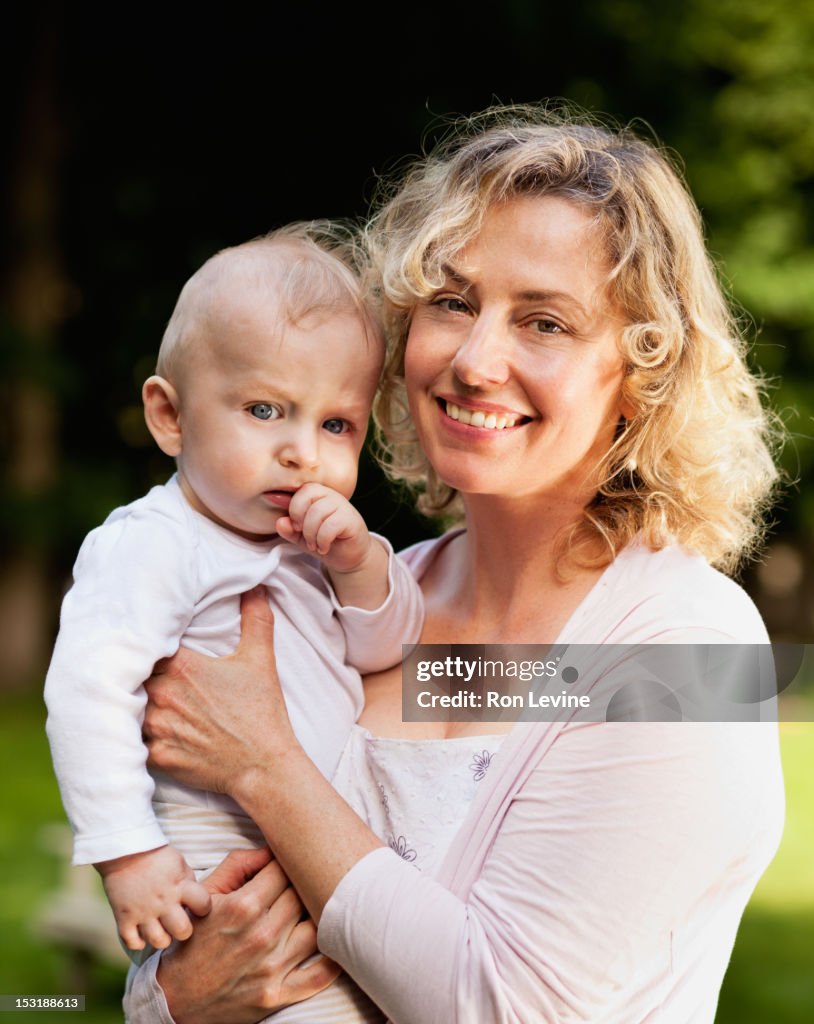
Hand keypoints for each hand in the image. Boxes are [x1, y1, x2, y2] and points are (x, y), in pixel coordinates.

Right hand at [97, 844, 210, 949]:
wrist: (125, 852)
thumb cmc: (156, 857)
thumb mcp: (180, 864)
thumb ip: (189, 883)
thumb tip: (197, 901)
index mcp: (180, 885)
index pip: (203, 905)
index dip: (204, 908)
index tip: (197, 906)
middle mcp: (163, 901)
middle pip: (182, 931)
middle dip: (184, 930)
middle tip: (179, 923)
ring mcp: (143, 911)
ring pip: (159, 941)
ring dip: (162, 938)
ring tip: (161, 930)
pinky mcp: (124, 917)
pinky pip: (132, 942)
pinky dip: (138, 942)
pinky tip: (142, 934)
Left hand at [144, 588, 295, 798]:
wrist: (263, 765)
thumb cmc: (261, 711)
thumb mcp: (261, 659)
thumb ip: (256, 619)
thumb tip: (255, 587)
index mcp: (182, 667)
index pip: (145, 646)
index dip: (145, 646)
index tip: (149, 647)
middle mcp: (163, 694)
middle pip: (132, 676)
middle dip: (139, 674)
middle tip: (146, 674)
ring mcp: (157, 727)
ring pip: (128, 707)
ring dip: (135, 704)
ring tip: (142, 700)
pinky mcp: (156, 755)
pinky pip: (133, 740)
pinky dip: (137, 735)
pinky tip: (150, 730)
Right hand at [157, 847, 341, 1023]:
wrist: (177, 997)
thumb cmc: (195, 939)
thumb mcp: (207, 894)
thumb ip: (239, 864)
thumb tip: (272, 846)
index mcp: (243, 906)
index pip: (285, 870)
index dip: (290, 863)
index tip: (292, 862)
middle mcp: (261, 935)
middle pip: (303, 896)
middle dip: (304, 887)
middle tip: (305, 882)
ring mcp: (271, 968)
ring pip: (316, 928)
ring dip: (317, 917)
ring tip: (314, 909)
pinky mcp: (277, 995)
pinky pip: (318, 976)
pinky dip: (333, 961)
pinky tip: (335, 943)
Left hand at [275, 483, 371, 573]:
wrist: (350, 557)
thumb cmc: (327, 542)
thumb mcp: (302, 537)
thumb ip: (289, 530)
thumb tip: (279, 522)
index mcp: (318, 495)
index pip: (301, 490)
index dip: (294, 509)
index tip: (296, 527)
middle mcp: (331, 496)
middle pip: (308, 496)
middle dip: (300, 520)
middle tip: (304, 536)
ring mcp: (343, 506)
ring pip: (317, 512)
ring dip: (311, 534)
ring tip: (315, 545)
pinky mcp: (351, 520)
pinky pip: (330, 526)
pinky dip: (322, 540)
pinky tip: (324, 547)